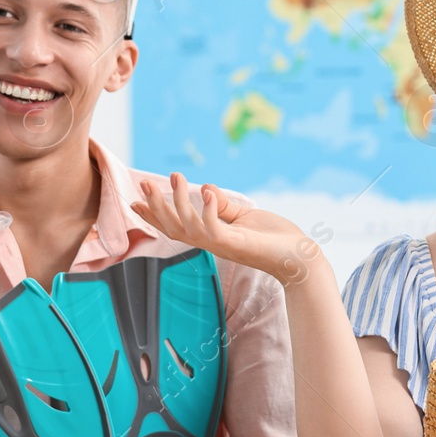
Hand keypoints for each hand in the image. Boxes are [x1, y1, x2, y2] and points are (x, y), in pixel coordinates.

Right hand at [132, 172, 322, 285]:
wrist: (301, 259)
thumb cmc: (276, 239)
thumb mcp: (245, 216)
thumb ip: (224, 205)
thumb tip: (205, 188)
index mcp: (212, 237)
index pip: (176, 226)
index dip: (154, 216)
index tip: (135, 201)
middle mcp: (212, 243)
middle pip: (174, 228)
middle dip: (156, 208)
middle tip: (145, 184)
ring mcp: (222, 245)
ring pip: (188, 227)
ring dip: (178, 202)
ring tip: (174, 177)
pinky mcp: (236, 244)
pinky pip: (214, 228)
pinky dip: (209, 209)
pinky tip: (207, 191)